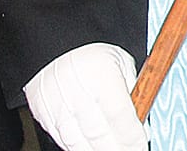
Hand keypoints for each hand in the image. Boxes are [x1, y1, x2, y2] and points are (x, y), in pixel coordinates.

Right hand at [24, 42, 143, 150]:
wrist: (54, 45)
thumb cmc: (92, 52)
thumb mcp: (121, 62)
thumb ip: (132, 90)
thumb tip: (142, 120)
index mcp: (102, 76)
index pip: (120, 116)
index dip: (132, 137)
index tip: (140, 145)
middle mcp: (77, 93)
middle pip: (99, 135)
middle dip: (117, 148)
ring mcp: (57, 106)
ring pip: (78, 142)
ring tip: (112, 149)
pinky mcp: (43, 115)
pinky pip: (62, 139)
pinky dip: (78, 147)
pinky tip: (91, 147)